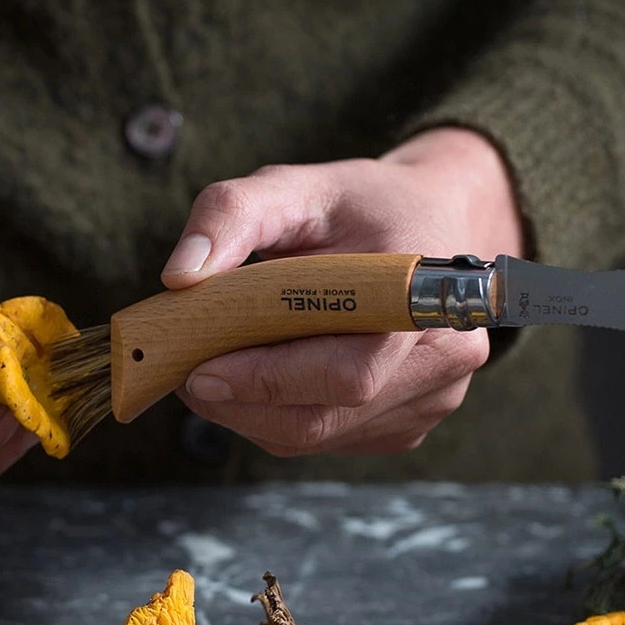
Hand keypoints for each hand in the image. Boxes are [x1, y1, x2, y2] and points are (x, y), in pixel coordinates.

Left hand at [161, 127, 524, 456]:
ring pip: (319, 436)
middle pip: (326, 416)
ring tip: (216, 367)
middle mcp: (445, 357)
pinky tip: (263, 375)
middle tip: (187, 374)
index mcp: (425, 295)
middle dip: (242, 403)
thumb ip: (233, 214)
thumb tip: (179, 276)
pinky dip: (279, 417)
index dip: (268, 380)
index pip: (349, 371)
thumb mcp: (296, 186)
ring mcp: (434, 397)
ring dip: (251, 413)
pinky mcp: (410, 421)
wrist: (427, 221)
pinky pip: (329, 438)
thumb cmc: (361, 205)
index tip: (200, 370)